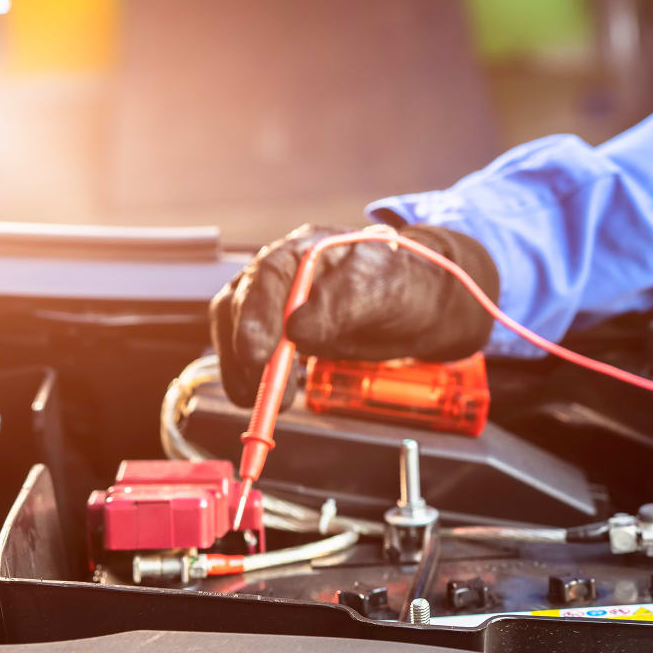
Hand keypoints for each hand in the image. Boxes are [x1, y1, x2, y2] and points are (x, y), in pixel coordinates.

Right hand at [210, 223, 499, 406]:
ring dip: (240, 370)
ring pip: (236, 330)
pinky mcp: (277, 332)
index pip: (266, 277)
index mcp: (305, 250)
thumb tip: (297, 331)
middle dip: (245, 352)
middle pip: (240, 305)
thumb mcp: (383, 286)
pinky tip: (264, 398)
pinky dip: (250, 377)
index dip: (254, 318)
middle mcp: (280, 273)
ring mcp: (274, 302)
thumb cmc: (402, 286)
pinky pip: (250, 353)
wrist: (417, 305)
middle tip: (261, 394)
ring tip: (262, 403)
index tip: (259, 357)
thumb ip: (343, 302)